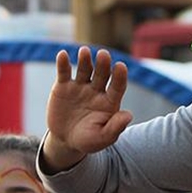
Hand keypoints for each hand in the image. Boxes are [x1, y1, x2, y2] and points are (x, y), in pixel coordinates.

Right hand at [43, 47, 132, 171]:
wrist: (65, 141)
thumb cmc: (88, 140)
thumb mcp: (102, 138)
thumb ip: (115, 128)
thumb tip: (128, 115)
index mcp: (110, 101)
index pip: (118, 86)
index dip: (119, 76)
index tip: (120, 67)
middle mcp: (97, 90)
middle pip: (102, 73)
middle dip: (103, 64)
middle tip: (103, 55)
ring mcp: (80, 86)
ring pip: (84, 69)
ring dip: (85, 60)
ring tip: (84, 52)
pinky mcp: (63, 86)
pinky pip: (64, 72)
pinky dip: (63, 63)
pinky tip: (63, 55)